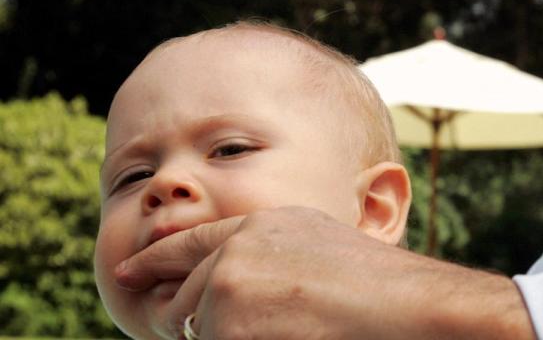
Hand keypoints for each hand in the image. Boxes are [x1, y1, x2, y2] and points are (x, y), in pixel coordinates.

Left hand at [115, 206, 535, 338]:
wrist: (404, 306)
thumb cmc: (378, 288)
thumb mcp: (318, 246)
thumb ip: (266, 254)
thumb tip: (224, 281)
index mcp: (259, 226)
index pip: (189, 245)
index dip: (153, 262)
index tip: (127, 274)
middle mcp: (235, 250)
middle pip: (183, 303)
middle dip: (197, 325)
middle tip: (250, 330)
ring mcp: (227, 289)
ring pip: (197, 335)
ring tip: (289, 331)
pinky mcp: (227, 328)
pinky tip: (287, 339)